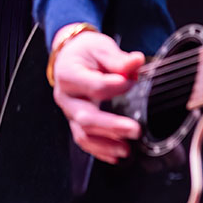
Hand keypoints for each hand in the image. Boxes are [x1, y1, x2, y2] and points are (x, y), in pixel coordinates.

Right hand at [51, 28, 143, 164]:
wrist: (69, 55)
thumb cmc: (86, 51)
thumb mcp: (100, 47)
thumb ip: (118, 59)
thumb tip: (136, 62)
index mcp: (69, 74)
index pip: (94, 86)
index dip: (116, 87)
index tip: (132, 82)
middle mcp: (65, 97)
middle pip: (86, 117)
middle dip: (112, 126)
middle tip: (135, 130)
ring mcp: (68, 112)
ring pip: (83, 134)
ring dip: (106, 144)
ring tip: (126, 150)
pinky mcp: (74, 122)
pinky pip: (84, 140)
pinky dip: (100, 150)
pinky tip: (115, 156)